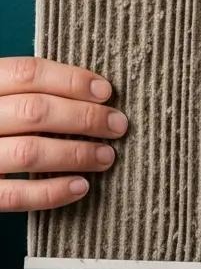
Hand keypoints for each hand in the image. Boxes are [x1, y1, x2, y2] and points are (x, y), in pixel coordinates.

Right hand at [0, 56, 126, 211]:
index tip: (107, 91)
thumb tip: (93, 92)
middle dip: (85, 118)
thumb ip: (26, 91)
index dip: (72, 80)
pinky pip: (14, 195)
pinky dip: (51, 192)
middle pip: (35, 111)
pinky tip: (80, 187)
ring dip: (76, 154)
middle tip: (118, 125)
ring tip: (107, 156)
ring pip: (29, 152)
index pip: (28, 73)